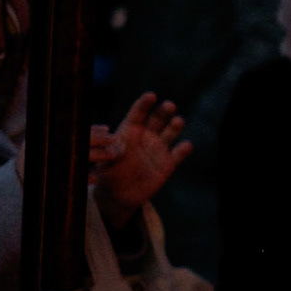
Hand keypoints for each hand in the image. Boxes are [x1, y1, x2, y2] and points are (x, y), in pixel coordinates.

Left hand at [91, 92, 192, 229]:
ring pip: (170, 133)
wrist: (120, 194)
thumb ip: (110, 153)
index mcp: (129, 132)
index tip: (151, 96)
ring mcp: (158, 149)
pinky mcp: (168, 163)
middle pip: (157, 119)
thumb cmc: (108, 174)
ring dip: (175, 126)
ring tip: (178, 121)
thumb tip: (119, 147)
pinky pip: (178, 154)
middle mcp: (146, 136)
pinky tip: (186, 146)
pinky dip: (184, 150)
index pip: (138, 114)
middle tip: (169, 105)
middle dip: (163, 111)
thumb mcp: (104, 163)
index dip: (144, 104)